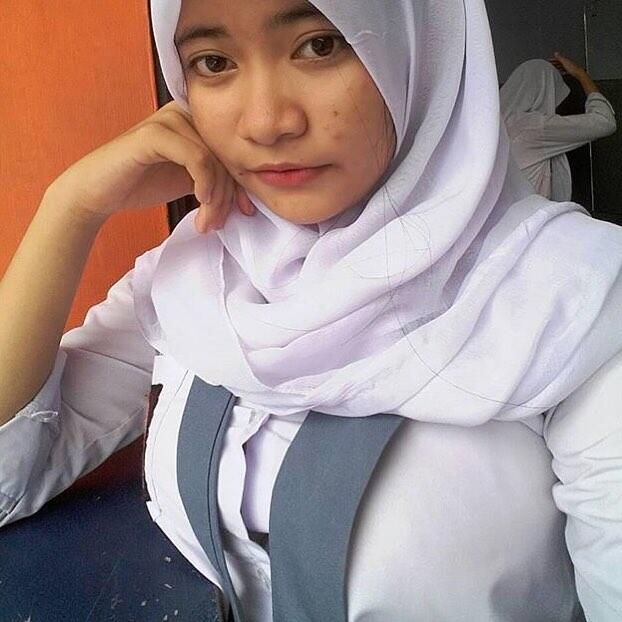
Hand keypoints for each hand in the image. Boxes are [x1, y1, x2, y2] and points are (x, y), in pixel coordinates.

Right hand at [48, 101, 254, 232]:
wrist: (98, 192)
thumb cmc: (143, 184)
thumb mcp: (191, 181)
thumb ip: (217, 179)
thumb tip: (251, 195)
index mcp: (195, 120)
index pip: (232, 151)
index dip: (243, 184)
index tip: (245, 212)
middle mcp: (184, 113)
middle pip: (226, 156)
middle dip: (227, 196)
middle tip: (216, 224)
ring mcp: (168, 119)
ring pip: (214, 160)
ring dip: (215, 198)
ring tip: (206, 222)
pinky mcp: (154, 134)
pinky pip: (196, 158)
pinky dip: (204, 183)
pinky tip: (200, 202)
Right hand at [549, 52, 585, 79]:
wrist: (578, 73)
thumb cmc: (573, 68)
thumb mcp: (564, 62)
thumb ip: (560, 57)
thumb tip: (556, 53)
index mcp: (566, 60)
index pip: (559, 58)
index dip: (554, 59)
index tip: (549, 60)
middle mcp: (568, 63)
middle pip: (560, 62)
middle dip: (555, 63)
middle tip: (550, 64)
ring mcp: (569, 67)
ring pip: (562, 66)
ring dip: (558, 67)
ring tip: (554, 68)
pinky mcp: (570, 71)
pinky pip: (565, 70)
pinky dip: (562, 71)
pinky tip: (561, 72)